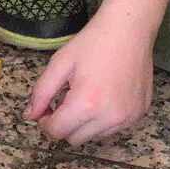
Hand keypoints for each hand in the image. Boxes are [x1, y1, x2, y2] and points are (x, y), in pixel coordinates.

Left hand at [24, 11, 154, 144]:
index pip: (57, 132)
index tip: (48, 107)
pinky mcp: (140, 113)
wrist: (130, 29)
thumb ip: (41, 93)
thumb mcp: (59, 64)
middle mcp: (110, 117)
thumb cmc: (92, 43)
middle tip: (68, 96)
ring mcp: (128, 117)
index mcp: (86, 104)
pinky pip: (114, 128)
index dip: (46, 121)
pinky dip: (104, 119)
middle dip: (66, 122)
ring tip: (88, 94)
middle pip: (75, 139)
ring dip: (85, 123)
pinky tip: (106, 94)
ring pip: (95, 137)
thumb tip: (29, 116)